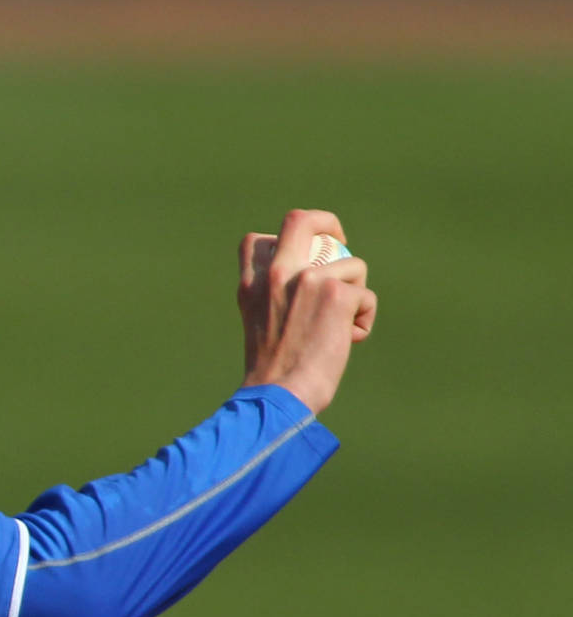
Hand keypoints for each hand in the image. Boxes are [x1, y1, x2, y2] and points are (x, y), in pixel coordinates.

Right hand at [238, 208, 376, 414]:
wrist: (280, 396)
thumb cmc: (273, 373)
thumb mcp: (260, 325)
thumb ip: (274, 298)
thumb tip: (311, 283)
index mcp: (251, 285)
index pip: (256, 241)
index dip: (282, 240)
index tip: (299, 258)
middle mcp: (276, 274)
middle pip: (302, 220)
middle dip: (327, 223)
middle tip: (340, 242)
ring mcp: (307, 280)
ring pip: (352, 265)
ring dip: (357, 293)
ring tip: (342, 326)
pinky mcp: (337, 294)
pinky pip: (366, 296)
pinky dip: (363, 319)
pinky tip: (349, 340)